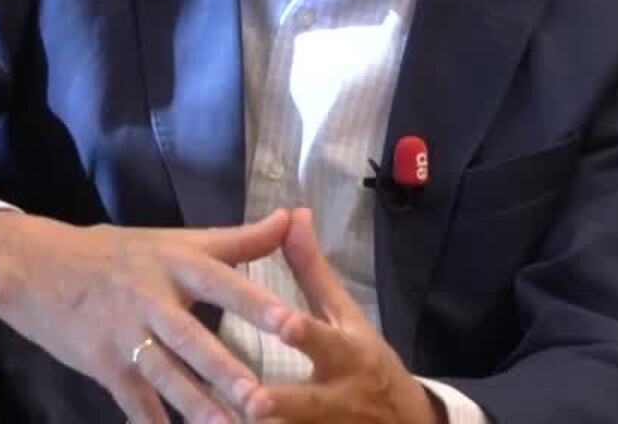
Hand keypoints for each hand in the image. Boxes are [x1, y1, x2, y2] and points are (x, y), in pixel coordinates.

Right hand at [0, 207, 293, 423]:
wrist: (36, 267)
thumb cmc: (117, 253)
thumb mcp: (176, 239)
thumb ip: (239, 238)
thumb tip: (291, 217)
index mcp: (175, 263)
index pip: (223, 284)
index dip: (257, 304)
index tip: (294, 325)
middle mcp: (151, 299)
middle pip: (192, 339)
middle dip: (226, 371)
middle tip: (263, 399)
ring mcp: (124, 335)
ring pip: (165, 376)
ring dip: (197, 407)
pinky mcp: (103, 365)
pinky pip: (134, 401)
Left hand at [243, 208, 442, 423]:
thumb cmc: (368, 362)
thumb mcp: (346, 317)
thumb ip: (313, 271)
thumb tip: (293, 213)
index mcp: (346, 354)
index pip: (323, 340)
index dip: (304, 333)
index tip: (283, 325)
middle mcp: (339, 396)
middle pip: (307, 404)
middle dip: (279, 404)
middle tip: (249, 402)